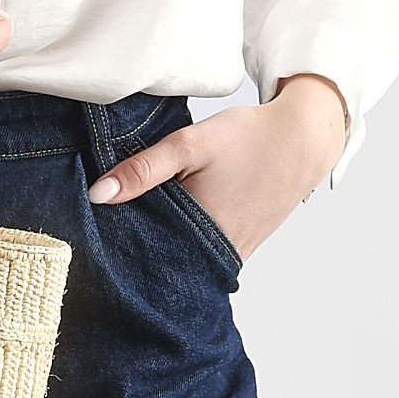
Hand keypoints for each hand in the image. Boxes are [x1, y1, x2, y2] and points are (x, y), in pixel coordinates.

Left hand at [83, 74, 349, 262]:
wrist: (304, 139)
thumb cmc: (249, 138)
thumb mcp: (190, 144)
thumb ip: (143, 169)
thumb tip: (98, 195)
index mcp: (200, 232)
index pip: (143, 253)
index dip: (116, 243)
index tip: (94, 233)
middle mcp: (217, 253)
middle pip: (161, 259)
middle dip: (135, 245)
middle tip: (109, 227)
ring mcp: (233, 254)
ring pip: (182, 258)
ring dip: (160, 243)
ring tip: (135, 223)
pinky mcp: (242, 247)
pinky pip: (202, 254)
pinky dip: (183, 241)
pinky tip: (170, 222)